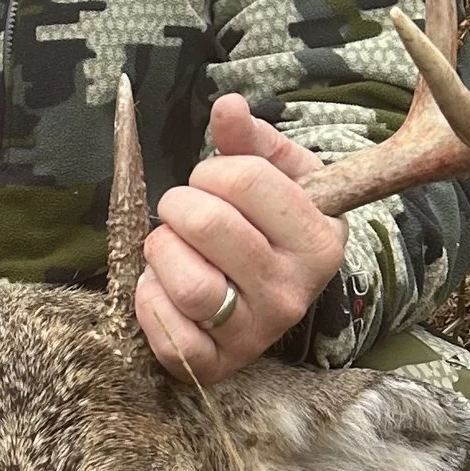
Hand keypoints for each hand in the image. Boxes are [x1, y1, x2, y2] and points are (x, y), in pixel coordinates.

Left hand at [136, 94, 346, 385]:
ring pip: (188, 283)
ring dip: (162, 253)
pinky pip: (168, 333)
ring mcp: (255, 333)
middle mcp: (294, 291)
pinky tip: (162, 287)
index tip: (214, 183)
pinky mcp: (214, 364)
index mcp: (319, 240)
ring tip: (172, 249)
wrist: (268, 300)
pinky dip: (150, 302)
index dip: (212, 171)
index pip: (245, 179)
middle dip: (179, 206)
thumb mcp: (277, 178)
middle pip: (208, 224)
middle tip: (183, 213)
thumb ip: (250, 141)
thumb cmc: (268, 229)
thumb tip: (228, 105)